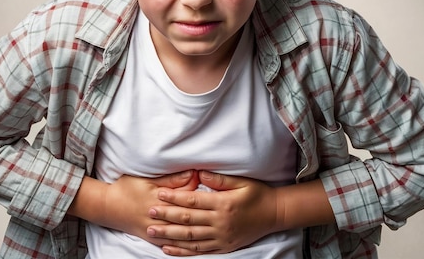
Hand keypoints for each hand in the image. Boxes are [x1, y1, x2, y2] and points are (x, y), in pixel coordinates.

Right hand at [70, 170, 199, 247]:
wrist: (108, 207)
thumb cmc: (127, 188)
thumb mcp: (147, 179)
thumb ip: (171, 179)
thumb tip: (192, 174)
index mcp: (158, 198)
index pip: (185, 196)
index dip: (199, 192)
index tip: (211, 188)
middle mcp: (158, 216)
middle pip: (186, 215)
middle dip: (202, 212)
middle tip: (217, 207)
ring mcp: (155, 229)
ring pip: (181, 232)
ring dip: (197, 230)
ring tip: (212, 225)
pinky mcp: (152, 238)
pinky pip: (172, 243)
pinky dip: (185, 244)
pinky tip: (197, 243)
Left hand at [146, 170, 279, 255]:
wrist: (275, 214)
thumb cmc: (257, 194)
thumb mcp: (241, 182)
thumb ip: (219, 179)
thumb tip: (198, 172)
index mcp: (223, 204)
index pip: (193, 201)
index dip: (174, 197)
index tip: (159, 194)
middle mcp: (220, 222)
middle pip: (188, 220)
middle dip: (166, 216)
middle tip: (149, 213)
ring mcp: (221, 237)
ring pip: (190, 237)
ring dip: (169, 235)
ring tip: (152, 231)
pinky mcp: (223, 247)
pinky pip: (199, 250)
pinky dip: (182, 251)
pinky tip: (168, 248)